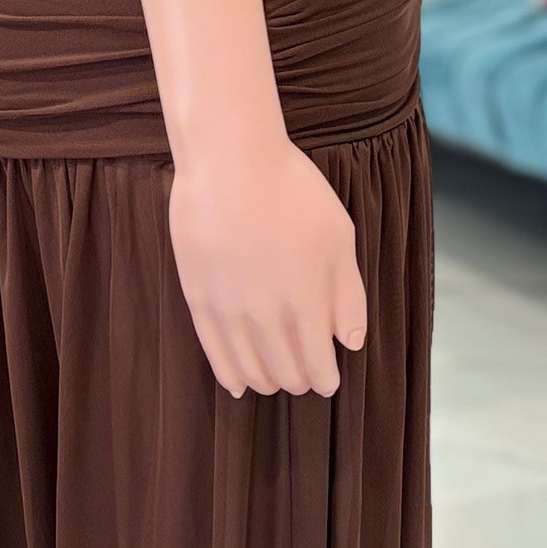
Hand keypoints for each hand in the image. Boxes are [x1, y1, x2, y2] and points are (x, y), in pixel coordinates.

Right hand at [168, 131, 367, 398]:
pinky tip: (237, 385)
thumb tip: (349, 344)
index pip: (317, 364)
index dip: (326, 379)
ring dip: (266, 381)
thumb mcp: (339, 238)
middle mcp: (265, 316)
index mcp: (306, 303)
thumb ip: (348, 296)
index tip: (329, 381)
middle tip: (305, 375)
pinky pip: (212, 351)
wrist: (229, 162)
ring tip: (274, 380)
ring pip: (248, 368)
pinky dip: (228, 374)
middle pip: (284, 371)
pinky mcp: (197, 298)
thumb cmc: (293, 191)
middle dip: (299, 380)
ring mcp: (227, 310)